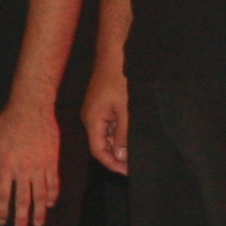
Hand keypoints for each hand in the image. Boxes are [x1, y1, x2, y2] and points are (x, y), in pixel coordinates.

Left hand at [0, 97, 62, 225]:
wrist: (31, 107)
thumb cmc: (6, 122)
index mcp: (5, 165)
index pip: (2, 194)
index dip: (2, 210)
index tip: (1, 222)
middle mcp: (22, 169)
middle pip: (22, 199)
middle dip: (21, 218)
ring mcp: (39, 165)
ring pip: (40, 194)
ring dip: (39, 211)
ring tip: (38, 223)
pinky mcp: (51, 160)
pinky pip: (53, 182)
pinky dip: (52, 194)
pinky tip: (50, 204)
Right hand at [83, 58, 130, 176]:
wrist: (115, 54)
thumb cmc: (119, 79)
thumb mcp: (125, 110)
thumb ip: (123, 134)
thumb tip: (120, 156)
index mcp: (92, 120)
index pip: (98, 150)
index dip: (112, 164)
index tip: (127, 171)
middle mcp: (90, 118)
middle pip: (101, 145)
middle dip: (116, 157)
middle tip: (134, 166)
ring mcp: (96, 112)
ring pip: (106, 136)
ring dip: (118, 146)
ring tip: (135, 154)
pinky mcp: (103, 106)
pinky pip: (109, 126)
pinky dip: (119, 134)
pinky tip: (131, 138)